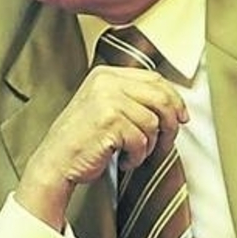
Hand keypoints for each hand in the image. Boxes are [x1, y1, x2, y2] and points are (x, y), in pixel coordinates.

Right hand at [15, 65, 188, 230]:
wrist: (54, 162)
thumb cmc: (82, 140)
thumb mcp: (105, 107)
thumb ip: (132, 98)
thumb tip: (174, 105)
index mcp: (106, 74)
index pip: (154, 79)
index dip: (174, 99)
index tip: (181, 116)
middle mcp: (107, 82)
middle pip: (160, 97)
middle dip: (171, 123)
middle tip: (167, 142)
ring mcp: (107, 99)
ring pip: (153, 121)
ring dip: (149, 145)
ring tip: (135, 153)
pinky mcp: (109, 120)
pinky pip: (141, 139)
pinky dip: (137, 156)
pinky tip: (124, 159)